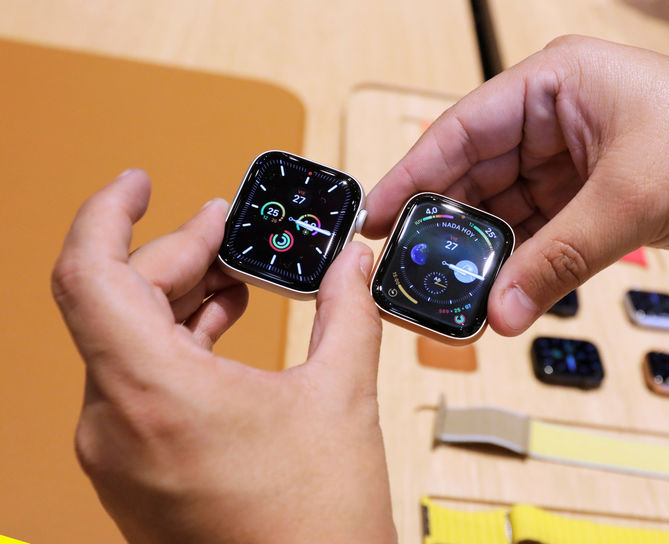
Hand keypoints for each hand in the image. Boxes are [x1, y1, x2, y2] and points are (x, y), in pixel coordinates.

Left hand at [52, 170, 395, 542]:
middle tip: (225, 227)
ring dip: (175, 297)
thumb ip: (347, 311)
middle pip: (118, 301)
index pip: (88, 274)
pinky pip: (135, 381)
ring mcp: (118, 453)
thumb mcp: (342, 397)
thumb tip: (351, 262)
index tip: (139, 182)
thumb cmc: (317, 526)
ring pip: (124, 341)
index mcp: (154, 395)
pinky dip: (174, 342)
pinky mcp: (134, 470)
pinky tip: (220, 325)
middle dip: (175, 253)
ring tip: (231, 273)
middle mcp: (113, 425)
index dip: (106, 214)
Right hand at [364, 35, 668, 335]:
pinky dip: (519, 260)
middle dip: (445, 222)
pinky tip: (497, 287)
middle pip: (476, 173)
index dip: (413, 173)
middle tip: (409, 266)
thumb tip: (501, 309)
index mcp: (554, 85)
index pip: (461, 128)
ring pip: (504, 208)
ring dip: (482, 250)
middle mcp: (555, 117)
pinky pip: (537, 230)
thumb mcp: (627, 199)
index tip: (376, 214)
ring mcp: (570, 159)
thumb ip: (555, 259)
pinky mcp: (589, 195)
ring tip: (449, 288)